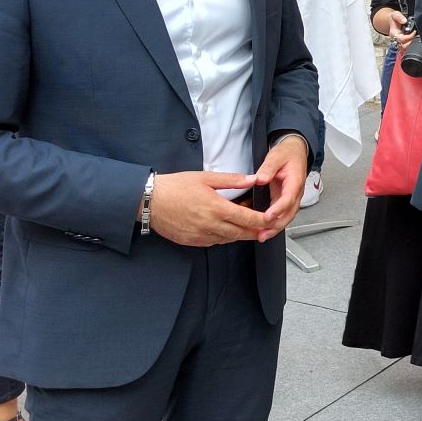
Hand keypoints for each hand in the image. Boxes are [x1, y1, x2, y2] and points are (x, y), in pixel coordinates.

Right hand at [148, 171, 269, 246]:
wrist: (149, 201)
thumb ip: (232, 180)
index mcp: (216, 207)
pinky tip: (227, 230)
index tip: (271, 220)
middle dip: (255, 231)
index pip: (246, 218)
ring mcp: (200, 235)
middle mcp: (209, 225)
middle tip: (266, 229)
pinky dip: (224, 237)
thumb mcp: (206, 178)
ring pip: (228, 239)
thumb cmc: (176, 186)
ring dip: (240, 235)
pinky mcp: (191, 241)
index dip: (262, 221)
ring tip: (250, 229)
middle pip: (240, 233)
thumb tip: (253, 179)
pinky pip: (214, 242)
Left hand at [253, 135, 310, 238]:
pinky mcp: (285, 200)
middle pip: (290, 213)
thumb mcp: (276, 156)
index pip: (288, 198)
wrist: (295, 151)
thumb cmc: (287, 154)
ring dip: (275, 228)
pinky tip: (264, 230)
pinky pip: (282, 215)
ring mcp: (292, 197)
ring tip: (262, 236)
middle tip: (263, 234)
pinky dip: (274, 224)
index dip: (278, 209)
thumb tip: (260, 179)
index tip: (268, 217)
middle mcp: (296, 192)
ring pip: (287, 217)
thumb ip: (268, 168)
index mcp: (295, 181)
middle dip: (276, 225)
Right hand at [374, 9, 417, 48]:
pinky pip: (406, 48)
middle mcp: (395, 40)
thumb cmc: (394, 19)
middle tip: (415, 35)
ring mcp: (398, 42)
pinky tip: (413, 38)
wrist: (392, 21)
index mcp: (393, 33)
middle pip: (403, 46)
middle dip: (411, 41)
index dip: (409, 36)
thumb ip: (399, 17)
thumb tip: (404, 21)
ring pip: (405, 49)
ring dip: (411, 43)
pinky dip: (411, 44)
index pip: (401, 39)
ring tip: (414, 36)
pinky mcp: (402, 43)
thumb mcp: (395, 14)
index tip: (414, 31)